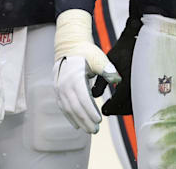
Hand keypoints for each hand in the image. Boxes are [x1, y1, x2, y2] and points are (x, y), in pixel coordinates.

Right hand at [53, 9, 119, 133]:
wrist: (70, 46)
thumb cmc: (86, 52)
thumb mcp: (98, 58)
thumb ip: (107, 69)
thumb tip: (118, 79)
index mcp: (74, 76)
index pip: (82, 98)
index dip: (90, 111)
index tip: (99, 120)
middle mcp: (64, 84)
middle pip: (75, 107)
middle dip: (85, 120)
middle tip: (95, 130)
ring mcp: (59, 88)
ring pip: (68, 109)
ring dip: (78, 121)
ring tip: (89, 130)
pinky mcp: (57, 90)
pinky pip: (63, 107)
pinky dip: (70, 117)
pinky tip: (77, 125)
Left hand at [91, 15, 140, 115]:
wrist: (142, 38)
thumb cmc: (123, 50)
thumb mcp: (108, 62)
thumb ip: (101, 80)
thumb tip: (94, 95)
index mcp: (128, 77)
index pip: (119, 100)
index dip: (111, 107)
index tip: (104, 110)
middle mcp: (140, 82)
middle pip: (130, 106)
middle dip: (119, 109)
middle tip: (109, 109)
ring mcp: (149, 84)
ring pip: (139, 104)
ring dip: (127, 106)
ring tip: (117, 104)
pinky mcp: (154, 85)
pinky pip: (146, 99)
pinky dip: (136, 102)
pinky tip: (127, 98)